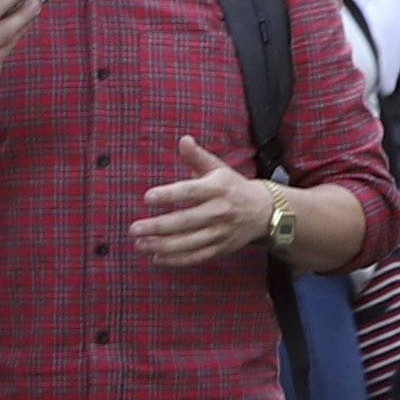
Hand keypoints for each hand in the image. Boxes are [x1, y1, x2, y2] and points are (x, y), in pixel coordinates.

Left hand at [133, 137, 288, 264]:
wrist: (265, 211)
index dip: (168, 195)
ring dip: (162, 245)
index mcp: (218, 189)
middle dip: (158, 226)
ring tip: (139, 244)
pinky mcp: (222, 248)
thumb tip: (183, 140)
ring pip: (189, 242)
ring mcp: (221, 232)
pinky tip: (157, 257)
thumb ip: (197, 156)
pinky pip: (197, 256)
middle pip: (185, 221)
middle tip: (134, 228)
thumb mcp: (218, 169)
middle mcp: (220, 211)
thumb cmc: (233, 187)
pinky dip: (177, 260)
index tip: (147, 198)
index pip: (190, 192)